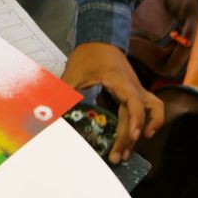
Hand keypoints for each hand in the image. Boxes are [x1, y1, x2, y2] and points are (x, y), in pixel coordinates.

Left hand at [61, 42, 163, 163]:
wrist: (99, 39)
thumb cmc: (88, 55)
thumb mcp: (73, 73)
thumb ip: (62, 93)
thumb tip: (48, 112)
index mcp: (121, 82)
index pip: (135, 103)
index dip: (135, 121)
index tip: (132, 137)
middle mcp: (133, 88)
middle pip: (138, 115)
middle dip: (129, 138)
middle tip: (116, 157)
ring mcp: (136, 90)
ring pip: (147, 112)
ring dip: (139, 131)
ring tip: (127, 151)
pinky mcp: (134, 92)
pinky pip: (149, 107)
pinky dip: (150, 119)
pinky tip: (141, 135)